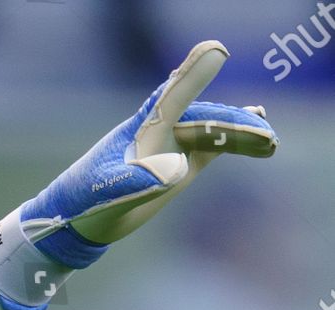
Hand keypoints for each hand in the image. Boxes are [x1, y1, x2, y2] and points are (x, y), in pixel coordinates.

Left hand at [0, 40, 276, 309]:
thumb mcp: (104, 192)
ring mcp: (171, 147)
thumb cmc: (82, 201)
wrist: (75, 221)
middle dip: (232, 123)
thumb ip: (137, 179)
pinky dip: (235, 141)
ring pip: (213, 132)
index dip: (192, 76)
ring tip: (270, 141)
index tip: (216, 52)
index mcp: (139, 131)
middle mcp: (159, 133)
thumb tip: (179, 168)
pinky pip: (211, 147)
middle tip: (262, 133)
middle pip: (203, 118)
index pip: (170, 98)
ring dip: (241, 134)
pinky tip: (259, 137)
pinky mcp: (178, 165)